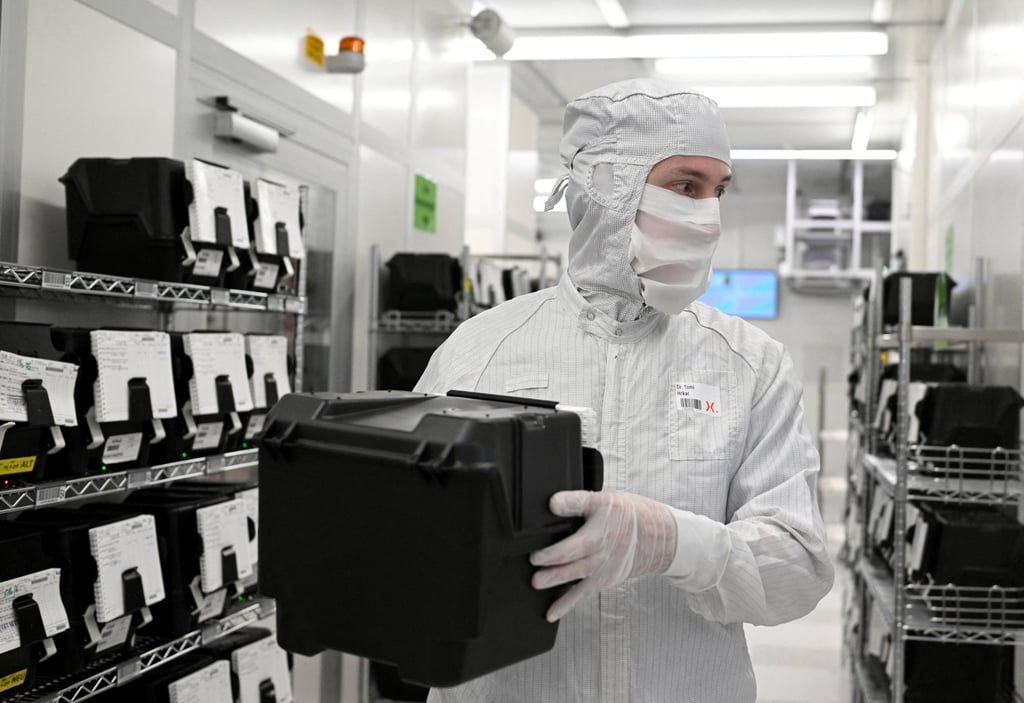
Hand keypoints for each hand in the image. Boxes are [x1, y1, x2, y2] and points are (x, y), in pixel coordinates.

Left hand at [530, 489, 677, 621]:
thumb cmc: (630, 517)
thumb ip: (578, 501)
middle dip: (555, 554)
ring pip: (579, 573)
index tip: (552, 504)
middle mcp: (604, 543)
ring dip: (557, 578)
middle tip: (534, 558)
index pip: (585, 506)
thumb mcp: (606, 499)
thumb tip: (552, 502)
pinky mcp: (603, 580)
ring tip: (537, 582)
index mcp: (604, 517)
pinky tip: (552, 612)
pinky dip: (567, 604)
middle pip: (578, 548)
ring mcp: (604, 564)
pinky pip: (583, 593)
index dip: (567, 505)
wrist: (659, 539)